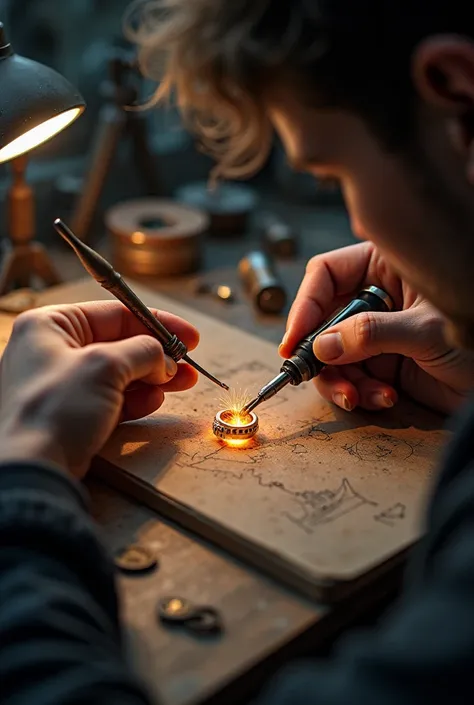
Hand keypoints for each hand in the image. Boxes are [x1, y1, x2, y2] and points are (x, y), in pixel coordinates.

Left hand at [0, 301, 198, 478]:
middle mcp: (52, 350)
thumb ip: (143, 352)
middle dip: (158, 355)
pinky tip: (155, 401)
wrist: (34, 468)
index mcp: (50, 325)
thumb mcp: (106, 366)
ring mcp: (61, 384)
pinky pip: (110, 398)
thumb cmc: (55, 409)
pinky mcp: (70, 413)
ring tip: (182, 382)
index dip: (157, 323)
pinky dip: (135, 399)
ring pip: (118, 373)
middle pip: (118, 344)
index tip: (187, 336)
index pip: (114, 314)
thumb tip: (165, 358)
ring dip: (152, 377)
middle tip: (188, 362)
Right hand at [280, 242, 473, 415]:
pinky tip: (382, 398)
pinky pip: (351, 379)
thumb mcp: (426, 329)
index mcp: (385, 267)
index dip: (305, 305)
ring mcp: (375, 333)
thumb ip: (372, 334)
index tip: (294, 339)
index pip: (326, 274)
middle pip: (321, 320)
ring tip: (357, 396)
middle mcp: (374, 298)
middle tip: (309, 375)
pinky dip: (359, 393)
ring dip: (339, 381)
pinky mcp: (381, 364)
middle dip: (318, 353)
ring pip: (331, 355)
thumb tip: (322, 345)